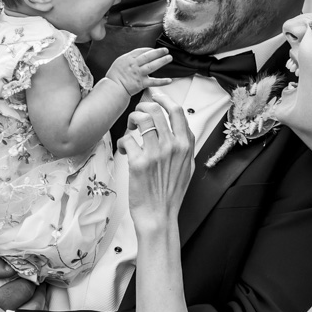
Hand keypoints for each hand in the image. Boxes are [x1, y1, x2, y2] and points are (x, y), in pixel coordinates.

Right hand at [107, 47, 173, 95]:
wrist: (113, 88)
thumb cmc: (114, 76)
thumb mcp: (119, 62)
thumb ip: (129, 58)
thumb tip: (138, 55)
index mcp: (128, 58)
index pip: (141, 51)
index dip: (149, 49)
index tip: (154, 49)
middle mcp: (134, 65)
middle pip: (148, 56)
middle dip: (158, 52)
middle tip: (166, 50)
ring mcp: (138, 74)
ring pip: (152, 66)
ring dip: (162, 61)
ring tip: (169, 58)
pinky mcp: (142, 83)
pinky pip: (154, 82)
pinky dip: (162, 81)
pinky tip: (169, 80)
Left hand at [120, 90, 194, 223]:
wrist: (159, 215)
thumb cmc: (171, 193)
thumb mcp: (188, 167)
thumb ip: (185, 146)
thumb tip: (179, 129)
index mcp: (186, 146)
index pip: (177, 111)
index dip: (164, 99)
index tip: (156, 96)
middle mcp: (172, 146)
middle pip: (156, 110)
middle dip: (144, 106)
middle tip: (138, 114)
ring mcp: (155, 153)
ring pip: (141, 119)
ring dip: (132, 120)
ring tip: (130, 129)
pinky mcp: (138, 162)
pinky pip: (127, 139)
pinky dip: (123, 142)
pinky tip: (125, 150)